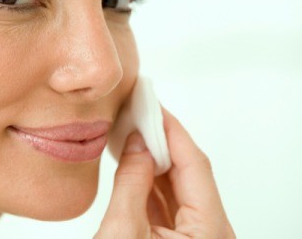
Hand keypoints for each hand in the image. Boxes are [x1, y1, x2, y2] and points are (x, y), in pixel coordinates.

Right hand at [95, 107, 235, 237]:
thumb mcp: (121, 232)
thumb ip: (131, 185)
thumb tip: (137, 144)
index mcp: (208, 231)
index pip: (195, 165)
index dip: (172, 131)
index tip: (153, 106)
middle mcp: (210, 231)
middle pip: (190, 172)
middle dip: (162, 142)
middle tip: (141, 113)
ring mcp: (197, 235)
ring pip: (179, 184)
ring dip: (155, 159)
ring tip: (135, 133)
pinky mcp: (180, 237)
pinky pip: (169, 199)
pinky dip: (151, 180)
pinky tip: (135, 162)